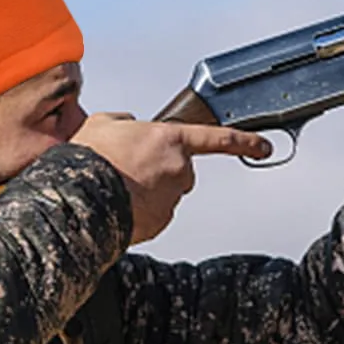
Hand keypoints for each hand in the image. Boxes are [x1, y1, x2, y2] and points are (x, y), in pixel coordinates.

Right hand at [72, 114, 272, 243]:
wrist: (78, 198)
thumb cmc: (89, 159)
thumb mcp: (102, 124)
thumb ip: (123, 121)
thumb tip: (129, 125)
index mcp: (170, 139)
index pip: (216, 139)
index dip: (243, 142)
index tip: (264, 147)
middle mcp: (178, 169)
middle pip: (181, 171)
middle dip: (160, 171)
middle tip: (128, 170)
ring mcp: (171, 198)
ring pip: (165, 194)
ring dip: (146, 192)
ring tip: (116, 187)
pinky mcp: (160, 222)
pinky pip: (154, 215)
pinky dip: (139, 212)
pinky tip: (118, 204)